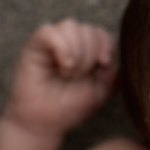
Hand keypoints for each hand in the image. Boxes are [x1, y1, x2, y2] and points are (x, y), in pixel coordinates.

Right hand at [4, 20, 117, 134]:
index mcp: (84, 50)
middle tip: (79, 77)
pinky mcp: (33, 46)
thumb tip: (116, 59)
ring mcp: (50, 43)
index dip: (106, 45)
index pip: (101, 33)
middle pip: (88, 28)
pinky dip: (61, 48)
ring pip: (71, 26)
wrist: (44, 123)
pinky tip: (63, 67)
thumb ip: (113, 74)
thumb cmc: (70, 107)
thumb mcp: (100, 92)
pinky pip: (49, 31)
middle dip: (90, 55)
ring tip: (69, 74)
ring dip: (76, 53)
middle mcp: (68, 43)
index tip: (104, 65)